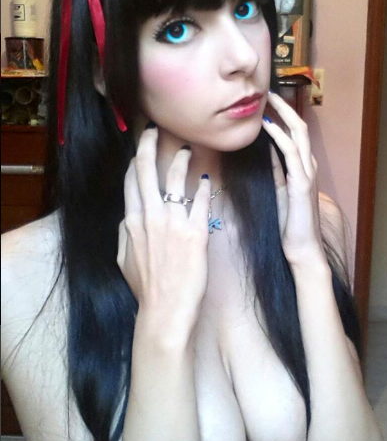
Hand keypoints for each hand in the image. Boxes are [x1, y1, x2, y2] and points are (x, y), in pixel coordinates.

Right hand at [116, 126, 211, 348]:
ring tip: (187, 150)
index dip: (134, 160)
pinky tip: (207, 179)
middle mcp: (150, 216)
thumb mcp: (124, 259)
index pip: (130, 180)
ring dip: (181, 159)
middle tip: (155, 130)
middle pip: (146, 169)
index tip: (139, 148)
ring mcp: (173, 222)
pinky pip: (200, 200)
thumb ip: (125, 234)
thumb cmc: (146, 288)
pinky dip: (203, 187)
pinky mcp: (196, 232)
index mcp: (131, 221)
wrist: (165, 311)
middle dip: (149, 144)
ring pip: (175, 178)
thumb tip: (128, 217)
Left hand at [262, 91, 327, 268]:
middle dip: (284, 107)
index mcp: (302, 168)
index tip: (268, 103)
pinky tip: (268, 124)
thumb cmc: (289, 224)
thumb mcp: (279, 191)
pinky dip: (279, 135)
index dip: (283, 116)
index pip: (294, 135)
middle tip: (268, 91)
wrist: (301, 248)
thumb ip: (276, 170)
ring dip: (283, 114)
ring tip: (268, 99)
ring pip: (299, 134)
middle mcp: (308, 166)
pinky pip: (291, 152)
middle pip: (300, 127)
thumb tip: (266, 151)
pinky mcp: (301, 183)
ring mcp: (307, 173)